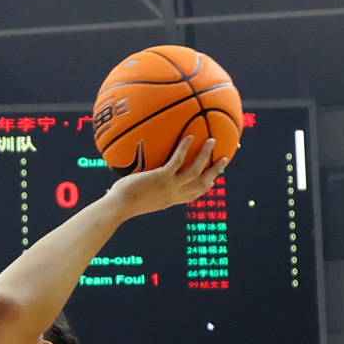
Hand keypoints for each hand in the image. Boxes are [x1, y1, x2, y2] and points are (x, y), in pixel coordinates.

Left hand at [108, 140, 229, 219]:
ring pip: (196, 170)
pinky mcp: (162, 178)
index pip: (193, 195)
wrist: (118, 207)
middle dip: (215, 171)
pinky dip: (184, 148)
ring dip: (205, 155)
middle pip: (202, 184)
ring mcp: (170, 186)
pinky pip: (177, 160)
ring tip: (212, 140)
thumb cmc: (122, 203)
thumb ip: (144, 190)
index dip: (205, 187)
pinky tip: (189, 136)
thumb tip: (136, 181)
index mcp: (171, 200)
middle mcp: (174, 195)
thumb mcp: (139, 199)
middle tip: (224, 159)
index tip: (213, 180)